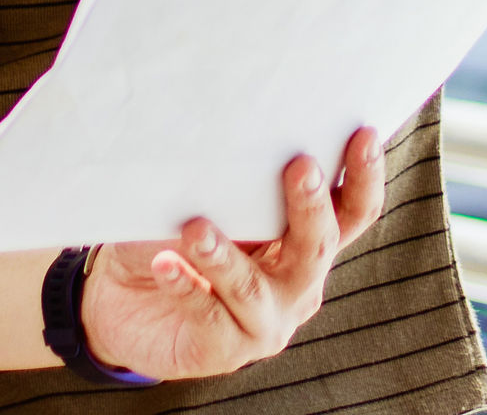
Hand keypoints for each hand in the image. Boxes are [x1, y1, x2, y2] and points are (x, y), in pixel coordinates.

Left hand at [82, 132, 385, 377]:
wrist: (122, 301)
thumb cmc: (175, 237)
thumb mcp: (210, 204)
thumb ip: (232, 186)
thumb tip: (228, 136)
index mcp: (307, 245)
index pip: (352, 212)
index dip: (364, 177)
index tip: (363, 134)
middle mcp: (298, 286)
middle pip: (319, 248)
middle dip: (311, 207)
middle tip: (301, 167)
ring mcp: (265, 324)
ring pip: (253, 288)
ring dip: (226, 257)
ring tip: (196, 229)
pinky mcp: (224, 351)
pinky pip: (207, 315)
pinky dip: (185, 286)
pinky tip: (165, 265)